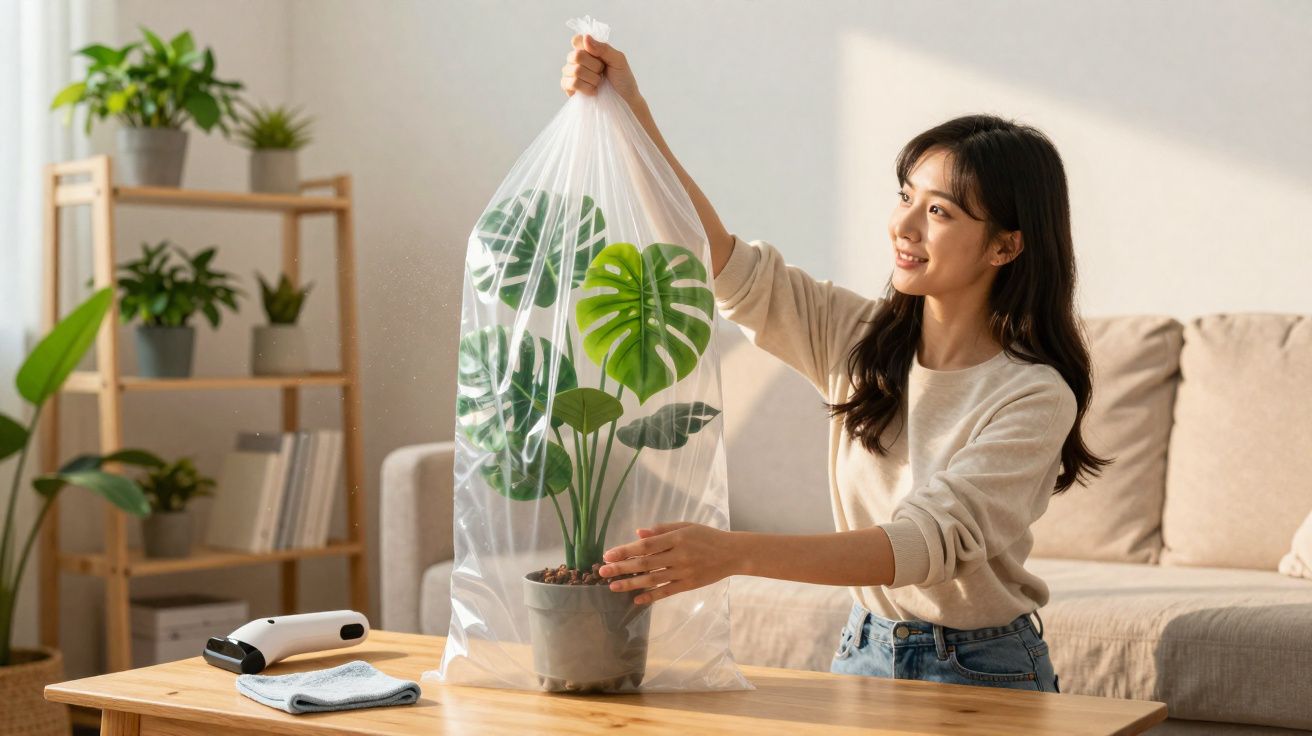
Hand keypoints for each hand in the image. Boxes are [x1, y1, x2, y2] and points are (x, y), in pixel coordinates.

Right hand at [561, 34, 641, 107]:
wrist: (625, 100)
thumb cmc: (623, 78)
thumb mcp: (618, 60)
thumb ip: (603, 48)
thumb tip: (585, 37)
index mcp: (588, 49)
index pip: (576, 40)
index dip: (585, 47)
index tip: (599, 56)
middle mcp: (576, 60)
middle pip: (576, 56)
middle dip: (595, 66)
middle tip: (602, 72)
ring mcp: (570, 73)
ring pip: (575, 71)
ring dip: (593, 79)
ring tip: (599, 82)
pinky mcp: (568, 88)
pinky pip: (572, 84)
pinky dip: (586, 88)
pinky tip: (594, 91)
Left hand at [598, 522, 740, 604]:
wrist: (733, 553)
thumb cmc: (707, 536)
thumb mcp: (686, 526)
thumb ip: (662, 529)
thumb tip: (638, 534)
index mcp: (677, 538)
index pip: (646, 545)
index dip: (625, 550)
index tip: (608, 554)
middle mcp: (678, 555)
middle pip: (645, 563)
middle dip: (622, 568)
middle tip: (602, 572)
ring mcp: (683, 572)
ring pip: (652, 580)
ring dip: (631, 584)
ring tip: (612, 586)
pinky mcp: (688, 585)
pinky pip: (666, 592)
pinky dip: (651, 596)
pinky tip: (636, 599)